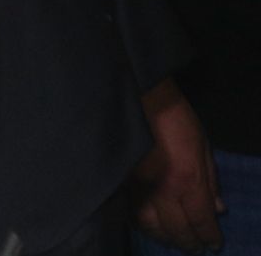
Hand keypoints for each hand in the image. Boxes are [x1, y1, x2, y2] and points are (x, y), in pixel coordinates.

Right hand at [128, 78, 223, 252]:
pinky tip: (149, 225)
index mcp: (188, 180)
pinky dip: (142, 224)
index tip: (214, 244)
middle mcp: (162, 190)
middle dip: (188, 242)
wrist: (138, 97)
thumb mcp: (204, 147)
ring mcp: (138, 187)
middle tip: (195, 248)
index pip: (201, 220)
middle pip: (176, 229)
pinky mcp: (121, 180)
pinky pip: (131, 211)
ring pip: (150, 225)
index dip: (209, 236)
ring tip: (172, 239)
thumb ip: (212, 181)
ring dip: (163, 236)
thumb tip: (218, 208)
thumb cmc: (176, 119)